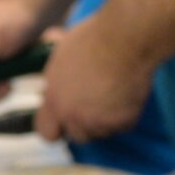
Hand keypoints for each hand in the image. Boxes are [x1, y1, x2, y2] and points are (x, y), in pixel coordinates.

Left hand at [34, 15, 157, 143]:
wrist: (124, 39)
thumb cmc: (94, 39)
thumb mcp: (62, 57)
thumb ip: (57, 80)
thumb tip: (55, 85)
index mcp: (54, 99)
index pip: (46, 131)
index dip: (57, 127)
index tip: (66, 120)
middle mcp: (71, 115)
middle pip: (77, 135)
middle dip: (86, 124)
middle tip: (99, 103)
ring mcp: (97, 122)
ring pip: (102, 132)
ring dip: (108, 119)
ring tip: (115, 92)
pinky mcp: (121, 122)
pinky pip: (124, 125)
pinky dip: (127, 114)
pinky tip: (128, 91)